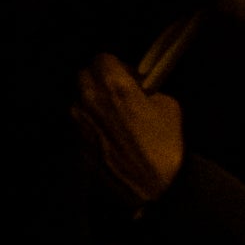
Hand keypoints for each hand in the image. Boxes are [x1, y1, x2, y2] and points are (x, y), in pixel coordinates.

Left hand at [73, 54, 184, 204]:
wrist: (155, 187)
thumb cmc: (166, 146)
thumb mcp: (168, 106)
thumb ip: (146, 90)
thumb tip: (138, 89)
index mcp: (112, 85)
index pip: (102, 58)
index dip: (116, 66)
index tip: (127, 76)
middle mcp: (89, 99)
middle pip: (84, 76)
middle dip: (99, 81)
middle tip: (118, 94)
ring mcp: (79, 121)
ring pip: (78, 100)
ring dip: (92, 103)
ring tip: (114, 118)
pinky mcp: (76, 141)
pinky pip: (79, 124)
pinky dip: (91, 125)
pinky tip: (110, 137)